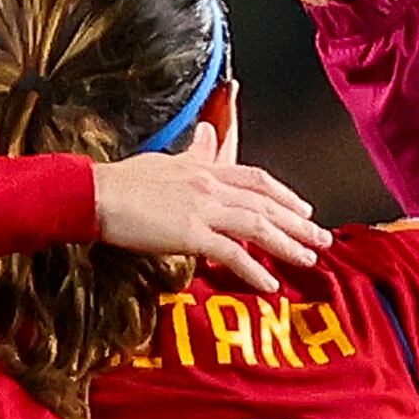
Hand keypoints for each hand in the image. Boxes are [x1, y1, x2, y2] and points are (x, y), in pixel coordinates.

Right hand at [89, 151, 332, 292]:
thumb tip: (206, 134)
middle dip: (298, 223)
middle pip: (266, 203)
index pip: (256, 179)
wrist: (94, 194)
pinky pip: (232, 253)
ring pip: (257, 225)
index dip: (284, 195)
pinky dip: (254, 270)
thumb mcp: (164, 160)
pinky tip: (270, 285)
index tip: (303, 210)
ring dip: (287, 245)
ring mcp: (202, 208)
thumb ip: (192, 152)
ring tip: (308, 260)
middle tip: (323, 240)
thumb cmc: (121, 181)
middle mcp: (210, 185)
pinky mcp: (190, 233)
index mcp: (205, 169)